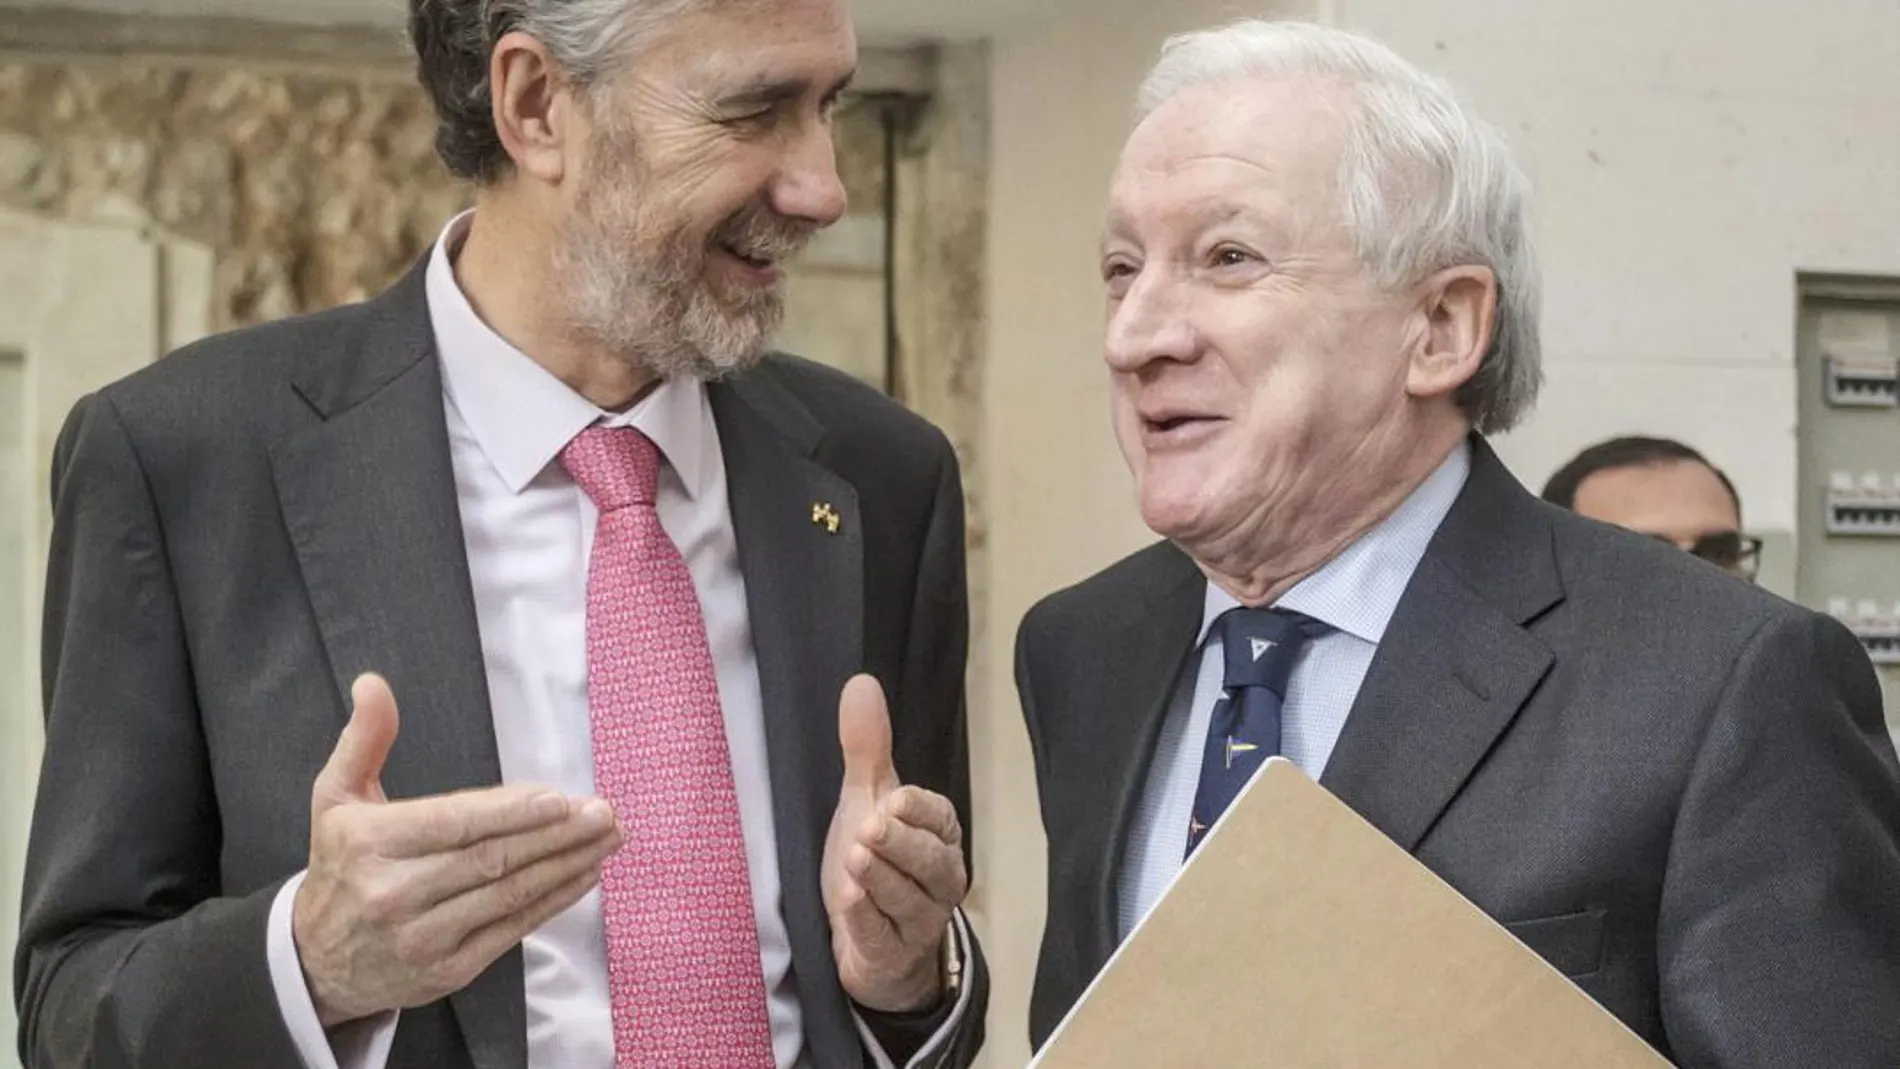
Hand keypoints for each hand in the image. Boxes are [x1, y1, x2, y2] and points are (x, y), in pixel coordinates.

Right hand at [292, 673, 622, 1026]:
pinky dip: (554, 901)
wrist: (316, 961)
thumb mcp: (335, 798)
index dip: (510, 813)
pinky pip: (512, 930)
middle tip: (603, 813)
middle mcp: (394, 893)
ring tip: (607, 838)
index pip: (454, 825)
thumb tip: (373, 683)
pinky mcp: (448, 971)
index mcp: (370, 844)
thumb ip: (364, 740)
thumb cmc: (340, 866)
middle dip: (555, 835)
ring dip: (566, 865)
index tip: (559, 798)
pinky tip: (584, 875)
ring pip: (509, 895)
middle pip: (490, 859)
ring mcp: (423, 938)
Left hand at [821, 675, 967, 1012]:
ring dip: (882, 880)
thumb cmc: (876, 862)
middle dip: (900, 845)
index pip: (940, 818)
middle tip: (870, 827)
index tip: (894, 798)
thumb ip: (867, 749)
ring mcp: (922, 921)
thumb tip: (861, 682)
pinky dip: (869, 921)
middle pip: (930, 861)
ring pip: (909, 899)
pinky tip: (850, 904)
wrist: (870, 942)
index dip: (919, 810)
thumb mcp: (866, 802)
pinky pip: (886, 937)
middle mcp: (941, 878)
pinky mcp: (895, 954)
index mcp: (940, 835)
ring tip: (855, 860)